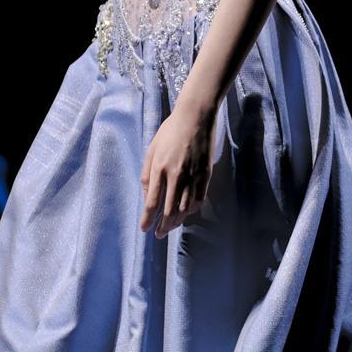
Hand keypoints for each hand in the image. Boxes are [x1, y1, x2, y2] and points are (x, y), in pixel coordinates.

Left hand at [139, 101, 217, 238]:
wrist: (196, 117)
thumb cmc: (170, 131)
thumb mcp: (152, 149)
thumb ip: (148, 173)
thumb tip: (148, 195)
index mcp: (160, 168)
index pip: (152, 201)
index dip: (148, 218)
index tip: (144, 229)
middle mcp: (176, 175)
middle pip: (169, 210)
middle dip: (163, 226)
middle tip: (159, 234)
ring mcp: (193, 176)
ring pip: (185, 208)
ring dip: (177, 221)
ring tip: (171, 227)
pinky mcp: (206, 175)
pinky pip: (199, 199)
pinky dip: (191, 210)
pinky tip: (186, 214)